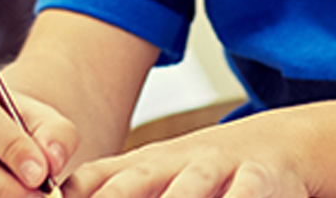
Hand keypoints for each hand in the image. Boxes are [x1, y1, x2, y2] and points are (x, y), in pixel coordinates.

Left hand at [65, 114, 308, 197]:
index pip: (93, 182)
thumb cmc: (202, 170)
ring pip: (189, 188)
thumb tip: (59, 196)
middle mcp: (174, 164)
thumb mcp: (153, 175)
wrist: (277, 142)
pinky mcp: (258, 177)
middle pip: (134, 183)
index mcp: (142, 168)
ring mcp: (215, 168)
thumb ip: (106, 186)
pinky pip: (244, 192)